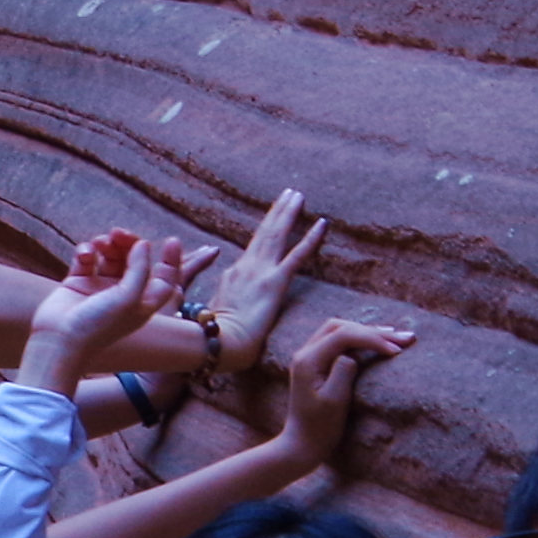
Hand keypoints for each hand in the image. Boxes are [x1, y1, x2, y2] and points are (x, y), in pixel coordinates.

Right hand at [13, 227, 188, 391]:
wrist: (59, 341)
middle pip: (135, 261)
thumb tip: (143, 243)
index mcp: (141, 303)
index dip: (171, 261)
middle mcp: (122, 295)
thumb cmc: (98, 326)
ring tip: (100, 242)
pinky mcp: (78, 282)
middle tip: (119, 234)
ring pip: (110, 256)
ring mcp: (99, 288)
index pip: (164, 280)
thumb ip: (139, 268)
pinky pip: (86, 258)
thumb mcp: (129, 298)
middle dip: (129, 244)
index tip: (172, 241)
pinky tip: (85, 255)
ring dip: (107, 244)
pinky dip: (86, 251)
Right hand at [201, 189, 322, 378]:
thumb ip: (225, 298)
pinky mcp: (275, 283)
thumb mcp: (215, 311)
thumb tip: (228, 294)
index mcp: (234, 274)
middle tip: (289, 194)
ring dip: (288, 213)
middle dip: (277, 211)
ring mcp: (261, 272)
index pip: (253, 248)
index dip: (264, 229)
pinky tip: (322, 223)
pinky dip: (310, 238)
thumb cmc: (216, 337)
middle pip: (264, 233)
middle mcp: (246, 267)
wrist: (219, 343)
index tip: (273, 217)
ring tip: (298, 196)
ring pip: (277, 235)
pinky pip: (297, 255)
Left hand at [279, 312, 415, 475]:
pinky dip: (360, 339)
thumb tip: (354, 353)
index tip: (395, 350)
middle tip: (404, 339)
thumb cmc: (319, 427)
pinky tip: (378, 341)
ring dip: (368, 331)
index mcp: (308, 360)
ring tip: (396, 336)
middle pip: (341, 327)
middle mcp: (305, 352)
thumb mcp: (334, 401)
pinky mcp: (317, 363)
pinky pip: (339, 341)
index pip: (343, 335)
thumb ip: (343, 372)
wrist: (302, 443)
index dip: (371, 338)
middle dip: (373, 331)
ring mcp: (309, 356)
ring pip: (340, 330)